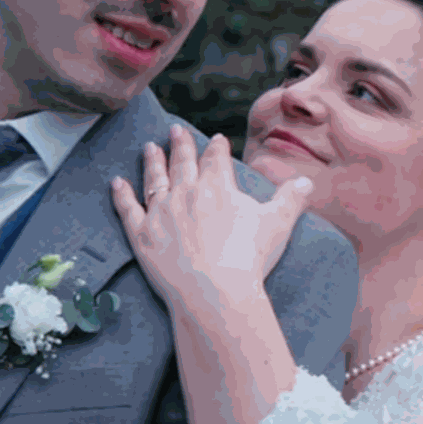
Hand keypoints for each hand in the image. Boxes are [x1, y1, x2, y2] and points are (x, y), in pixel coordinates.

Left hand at [111, 124, 313, 311]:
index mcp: (218, 186)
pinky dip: (121, 194)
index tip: (215, 139)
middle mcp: (186, 192)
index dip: (216, 147)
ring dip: (152, 161)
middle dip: (180, 144)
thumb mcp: (278, 224)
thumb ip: (290, 199)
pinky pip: (127, 208)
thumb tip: (305, 183)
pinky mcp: (141, 234)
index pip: (216, 158)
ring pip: (154, 179)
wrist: (216, 293)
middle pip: (182, 161)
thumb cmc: (249, 259)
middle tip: (175, 130)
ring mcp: (160, 212)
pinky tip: (116, 182)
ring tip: (149, 147)